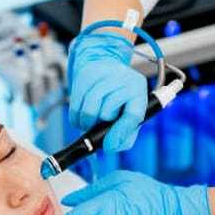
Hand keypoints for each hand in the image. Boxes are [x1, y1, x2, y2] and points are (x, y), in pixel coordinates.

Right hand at [67, 31, 147, 151]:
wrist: (104, 67)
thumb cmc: (120, 98)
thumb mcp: (129, 114)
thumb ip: (124, 136)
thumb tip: (110, 147)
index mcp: (138, 90)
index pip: (132, 115)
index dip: (121, 132)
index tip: (109, 146)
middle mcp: (124, 79)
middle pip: (106, 114)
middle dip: (101, 125)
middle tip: (101, 124)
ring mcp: (103, 75)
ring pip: (89, 111)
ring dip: (87, 123)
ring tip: (92, 122)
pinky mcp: (85, 75)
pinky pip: (75, 107)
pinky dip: (77, 118)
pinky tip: (83, 115)